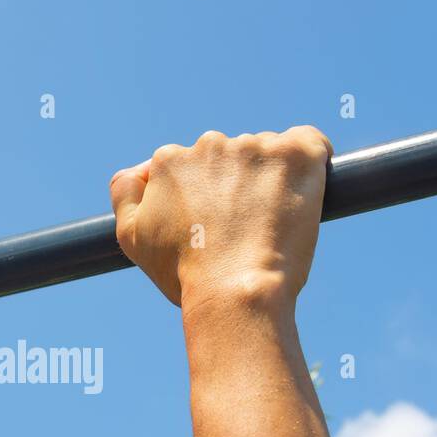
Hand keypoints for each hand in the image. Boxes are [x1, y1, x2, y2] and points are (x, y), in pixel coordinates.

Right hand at [109, 126, 331, 314]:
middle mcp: (210, 144)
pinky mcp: (297, 155)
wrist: (234, 292)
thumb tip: (140, 169)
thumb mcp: (130, 237)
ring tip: (271, 227)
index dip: (206, 199)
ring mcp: (255, 146)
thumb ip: (125, 193)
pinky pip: (311, 145)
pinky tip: (305, 194)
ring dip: (272, 182)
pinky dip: (312, 166)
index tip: (215, 227)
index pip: (193, 167)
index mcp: (170, 160)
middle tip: (244, 231)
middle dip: (238, 186)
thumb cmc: (185, 274)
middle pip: (231, 159)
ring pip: (269, 157)